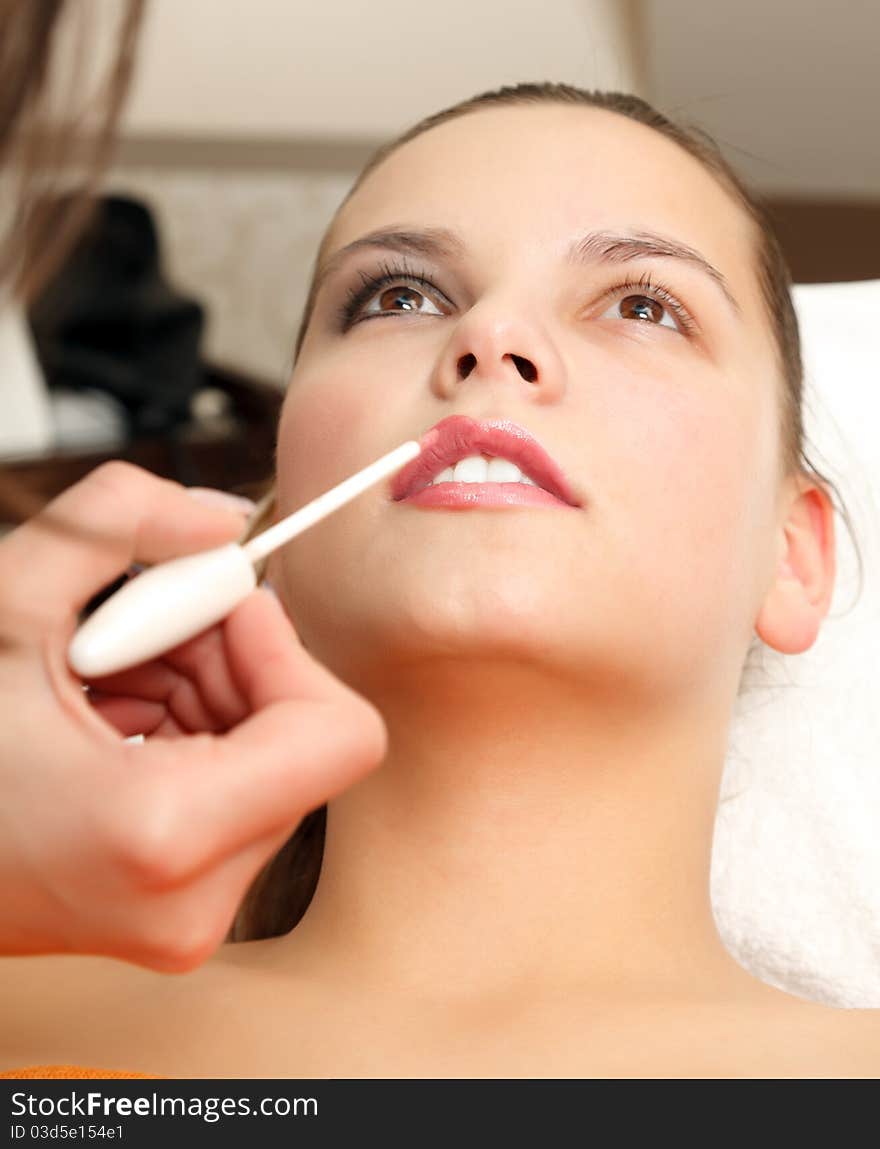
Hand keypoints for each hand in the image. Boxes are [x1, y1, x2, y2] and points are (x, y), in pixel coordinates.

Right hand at [0, 462, 386, 971]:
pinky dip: (183, 738)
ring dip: (200, 696)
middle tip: (139, 635)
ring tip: (104, 678)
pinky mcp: (177, 914)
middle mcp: (192, 899)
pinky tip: (106, 717)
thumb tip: (220, 522)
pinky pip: (230, 799)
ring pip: (267, 766)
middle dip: (228, 665)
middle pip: (300, 744)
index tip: (226, 611)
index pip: (341, 734)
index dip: (289, 654)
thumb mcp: (6, 606)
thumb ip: (118, 522)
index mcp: (165, 832)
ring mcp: (186, 918)